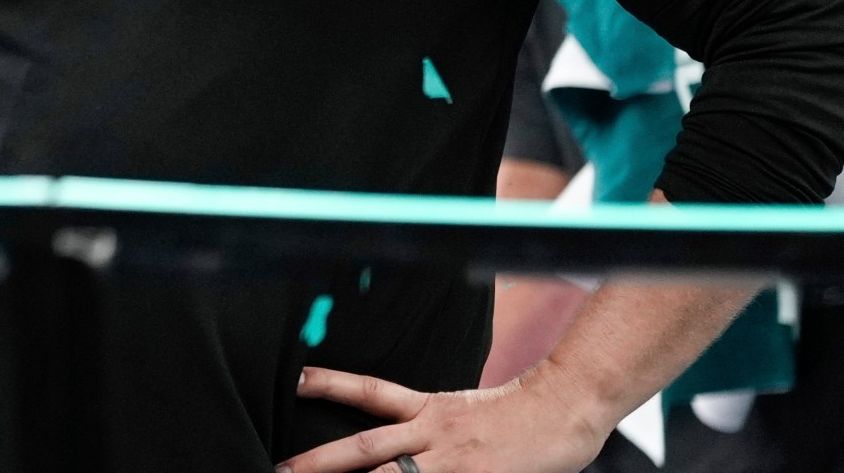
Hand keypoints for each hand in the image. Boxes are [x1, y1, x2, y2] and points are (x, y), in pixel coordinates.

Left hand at [281, 366, 610, 472]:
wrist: (564, 411)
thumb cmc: (514, 415)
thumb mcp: (459, 408)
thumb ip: (421, 422)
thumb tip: (389, 440)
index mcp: (429, 409)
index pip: (369, 391)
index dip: (329, 383)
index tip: (292, 380)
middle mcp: (432, 434)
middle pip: (365, 449)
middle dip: (318, 463)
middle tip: (278, 470)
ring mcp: (452, 463)